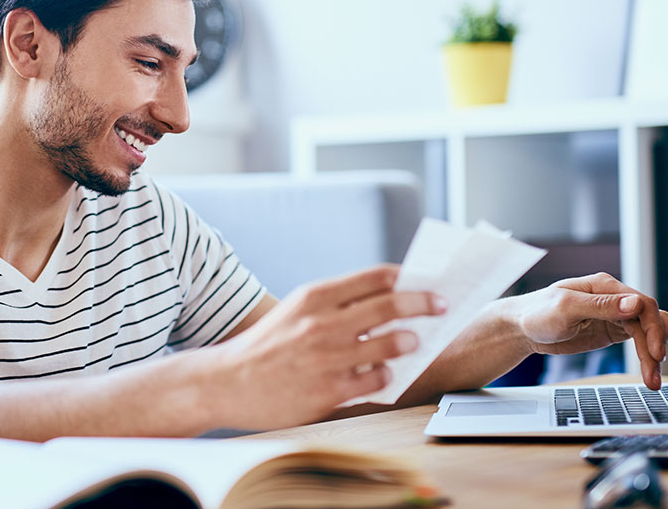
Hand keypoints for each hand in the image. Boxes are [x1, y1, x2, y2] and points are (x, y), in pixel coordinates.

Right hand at [208, 265, 444, 429]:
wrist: (226, 382)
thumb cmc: (267, 345)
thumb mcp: (296, 310)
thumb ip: (336, 304)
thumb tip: (387, 298)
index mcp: (315, 296)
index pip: (375, 277)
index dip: (407, 278)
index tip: (425, 282)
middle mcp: (322, 323)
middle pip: (390, 305)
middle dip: (423, 304)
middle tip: (441, 306)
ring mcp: (326, 358)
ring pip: (389, 344)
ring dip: (408, 341)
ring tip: (413, 342)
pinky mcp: (328, 391)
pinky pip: (376, 380)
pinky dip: (386, 374)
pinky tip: (383, 373)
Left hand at [500, 272, 667, 388]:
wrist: (520, 327)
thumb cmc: (536, 313)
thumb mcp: (565, 308)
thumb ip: (601, 306)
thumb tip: (635, 302)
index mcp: (605, 287)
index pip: (642, 305)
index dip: (653, 329)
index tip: (656, 353)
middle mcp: (614, 298)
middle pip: (652, 317)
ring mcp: (615, 315)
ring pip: (650, 329)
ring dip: (664, 351)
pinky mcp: (612, 331)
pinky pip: (641, 338)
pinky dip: (658, 348)